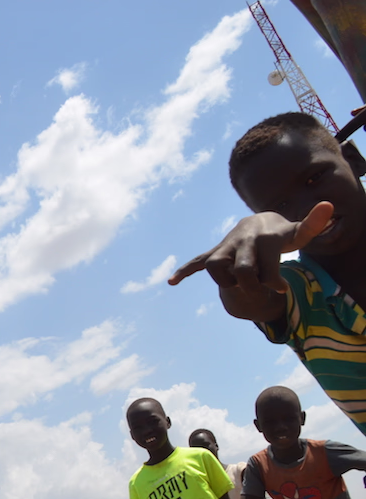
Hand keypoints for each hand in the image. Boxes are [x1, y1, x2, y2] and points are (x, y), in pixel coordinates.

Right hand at [167, 202, 331, 293]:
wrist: (260, 223)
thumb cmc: (282, 234)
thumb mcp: (299, 232)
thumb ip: (313, 224)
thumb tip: (329, 206)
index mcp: (264, 238)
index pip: (266, 266)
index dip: (274, 282)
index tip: (282, 289)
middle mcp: (242, 241)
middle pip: (242, 269)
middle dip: (250, 284)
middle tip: (259, 289)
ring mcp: (226, 247)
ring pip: (215, 264)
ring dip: (223, 279)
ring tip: (234, 285)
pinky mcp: (215, 252)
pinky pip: (197, 262)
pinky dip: (185, 271)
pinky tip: (172, 282)